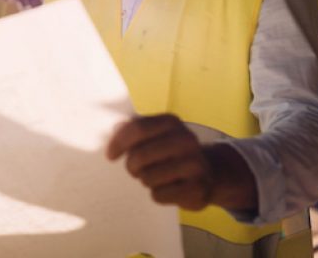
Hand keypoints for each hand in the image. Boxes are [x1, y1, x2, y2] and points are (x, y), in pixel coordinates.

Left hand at [106, 114, 257, 211]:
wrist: (207, 173)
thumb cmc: (169, 152)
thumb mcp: (154, 134)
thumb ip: (132, 129)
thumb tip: (114, 129)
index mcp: (172, 122)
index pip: (137, 128)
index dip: (118, 142)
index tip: (110, 155)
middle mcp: (186, 140)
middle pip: (139, 155)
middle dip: (131, 166)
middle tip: (134, 170)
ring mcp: (195, 164)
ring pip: (148, 177)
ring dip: (145, 180)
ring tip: (155, 177)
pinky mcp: (197, 189)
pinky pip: (159, 195)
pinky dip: (157, 194)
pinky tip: (168, 188)